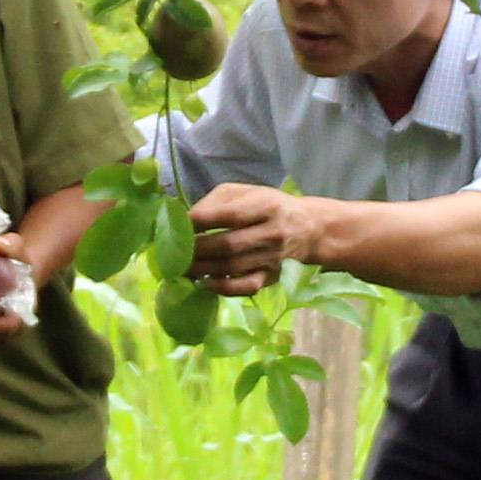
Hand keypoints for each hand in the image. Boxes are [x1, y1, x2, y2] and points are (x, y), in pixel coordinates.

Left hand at [186, 181, 325, 294]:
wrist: (308, 229)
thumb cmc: (268, 206)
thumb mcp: (246, 192)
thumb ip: (216, 201)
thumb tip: (186, 219)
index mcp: (266, 205)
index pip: (230, 215)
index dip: (200, 221)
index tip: (177, 224)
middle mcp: (271, 232)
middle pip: (228, 244)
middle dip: (196, 249)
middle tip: (172, 252)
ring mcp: (272, 258)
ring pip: (232, 267)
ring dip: (201, 269)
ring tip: (179, 267)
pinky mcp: (270, 277)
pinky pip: (245, 287)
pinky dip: (222, 287)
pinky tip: (204, 282)